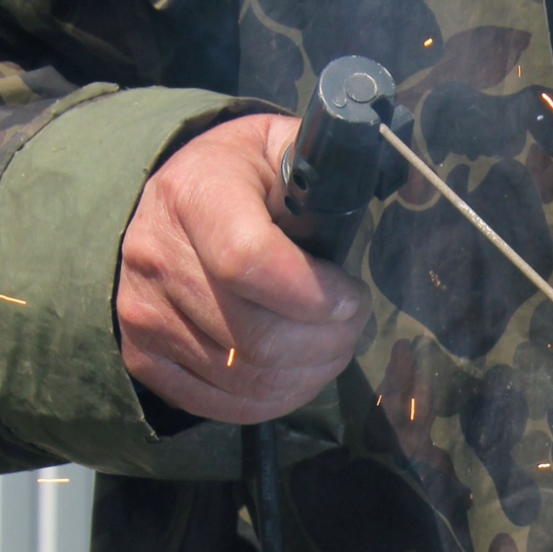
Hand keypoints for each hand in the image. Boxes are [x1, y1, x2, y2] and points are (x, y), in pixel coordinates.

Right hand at [118, 113, 369, 422]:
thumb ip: (334, 168)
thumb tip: (409, 186)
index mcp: (194, 194)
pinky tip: (298, 369)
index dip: (315, 294)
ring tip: (330, 342)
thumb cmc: (242, 178)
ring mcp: (143, 313)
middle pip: (258, 337)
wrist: (166, 206)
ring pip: (249, 379)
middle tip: (349, 320)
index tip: (350, 293)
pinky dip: (276, 398)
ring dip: (310, 372)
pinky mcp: (144, 357)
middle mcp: (155, 255)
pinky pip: (224, 404)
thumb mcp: (283, 147)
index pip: (249, 262)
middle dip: (329, 340)